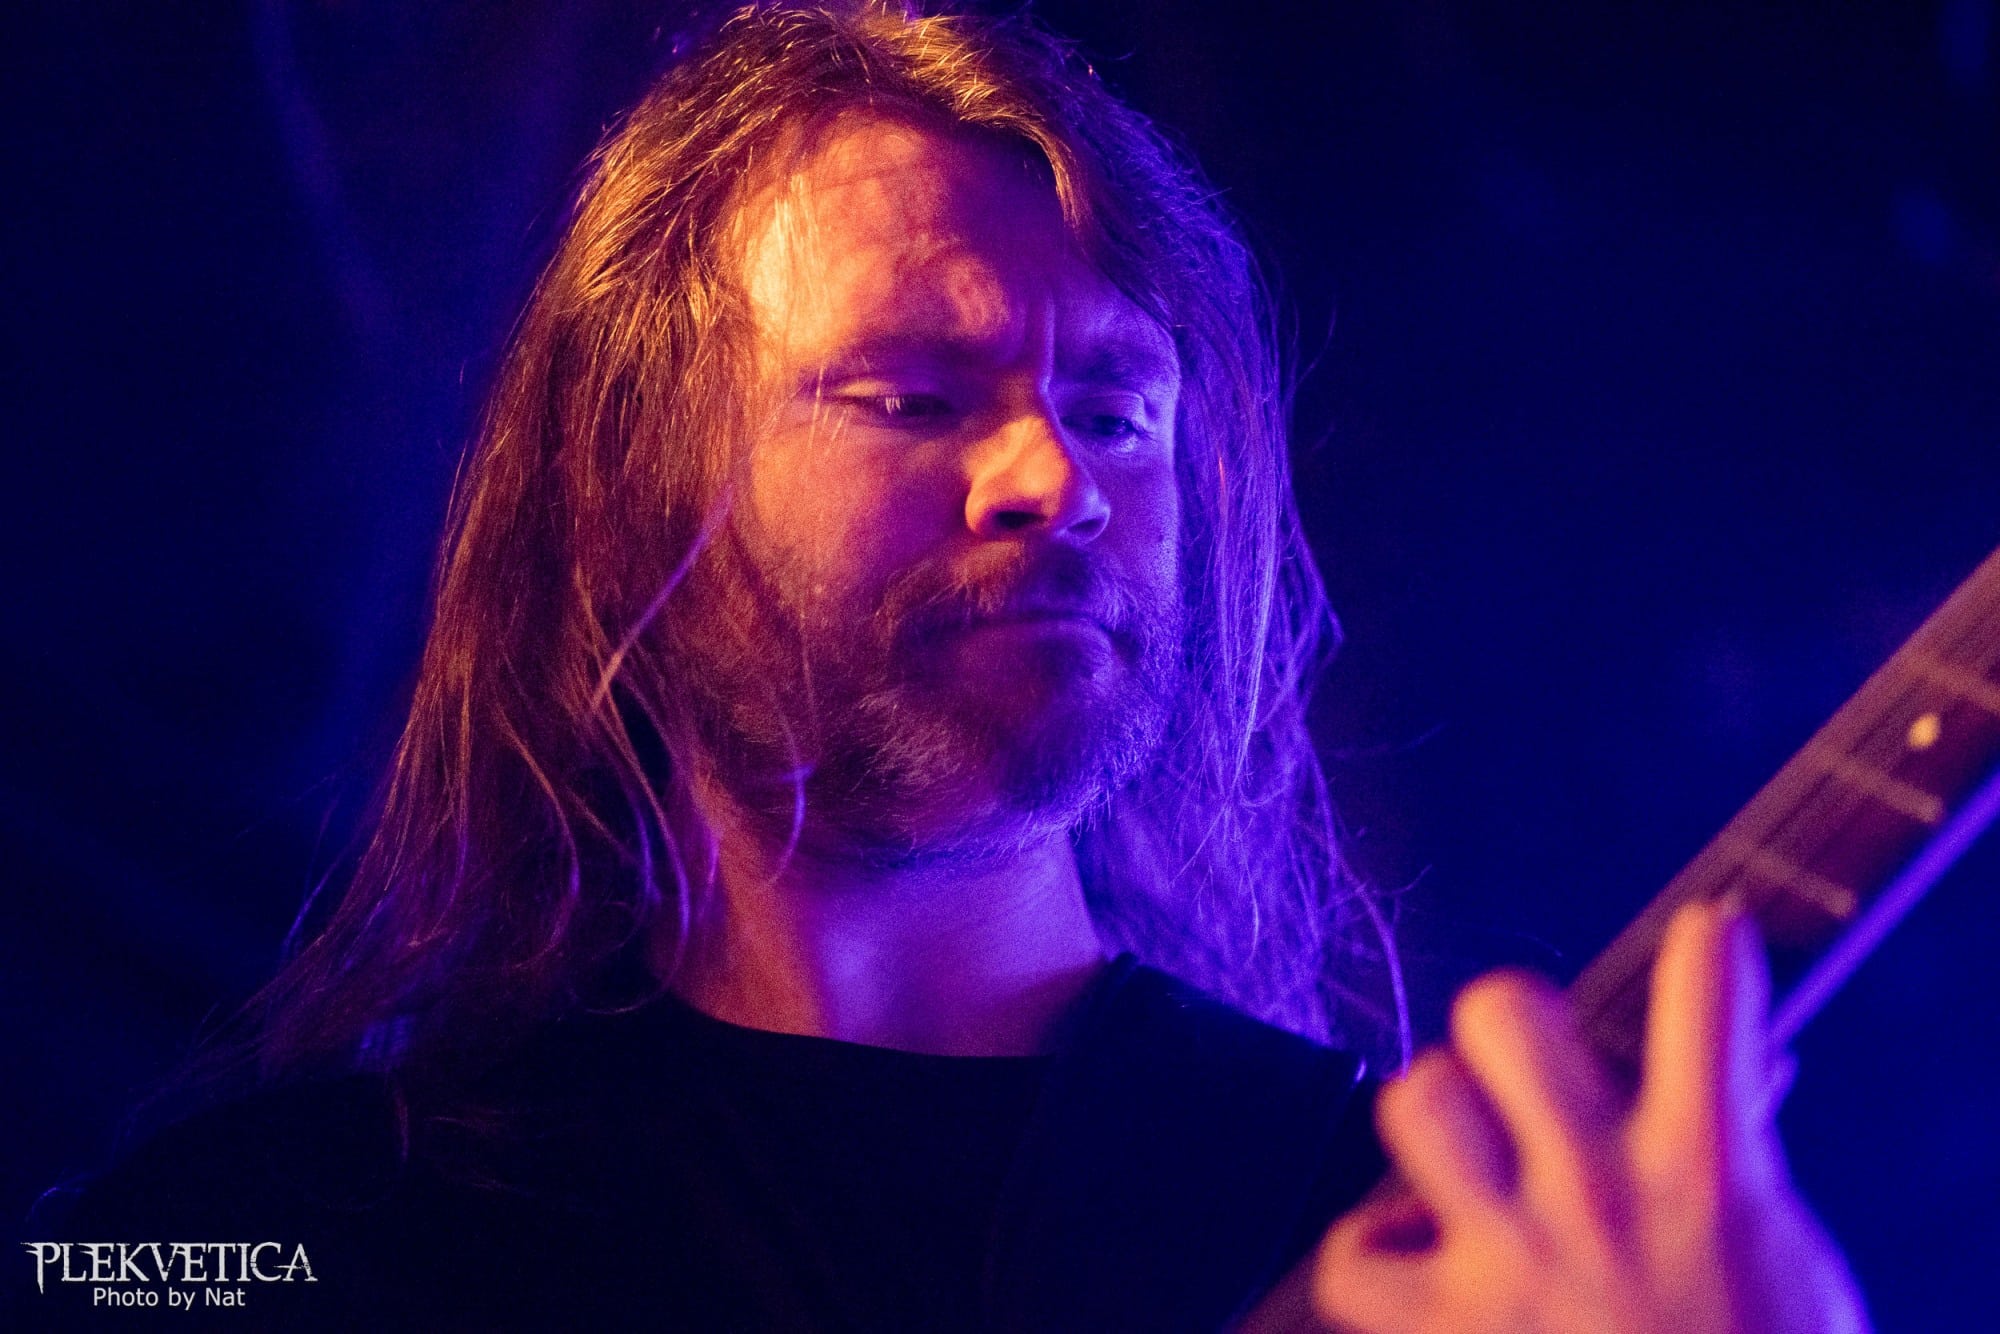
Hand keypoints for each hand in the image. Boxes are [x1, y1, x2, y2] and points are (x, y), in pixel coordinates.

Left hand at [1309, 901, 1869, 1333]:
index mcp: (1709, 1169)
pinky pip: (1353, 1260)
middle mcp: (1602, 1194)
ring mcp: (1517, 1258)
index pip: (1708, 999)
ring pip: (1416, 1103)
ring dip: (1440, 1118)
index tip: (1707, 936)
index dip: (1708, 950)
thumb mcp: (1779, 1249)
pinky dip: (1373, 1251)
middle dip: (1513, 1021)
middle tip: (1534, 1074)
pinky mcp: (1452, 1328)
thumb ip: (1731, 1149)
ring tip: (1474, 1160)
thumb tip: (1713, 1069)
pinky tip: (1420, 1253)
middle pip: (1501, 1012)